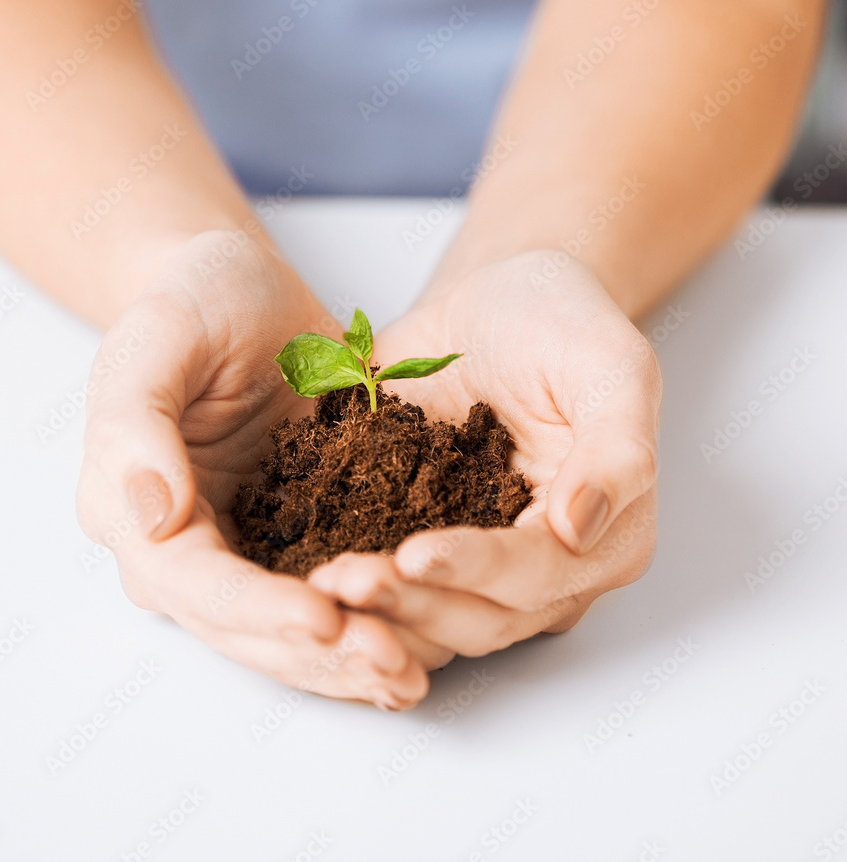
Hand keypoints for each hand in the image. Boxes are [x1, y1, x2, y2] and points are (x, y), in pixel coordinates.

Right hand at [75, 231, 431, 707]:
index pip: (194, 584)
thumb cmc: (192, 301)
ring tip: (412, 676)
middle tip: (391, 665)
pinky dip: (372, 624)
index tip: (323, 619)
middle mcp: (187, 548)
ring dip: (349, 661)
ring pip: (292, 631)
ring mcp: (247, 546)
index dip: (255, 610)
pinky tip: (422, 647)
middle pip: (247, 630)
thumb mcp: (156, 339)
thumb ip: (136, 426)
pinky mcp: (299, 534)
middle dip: (318, 655)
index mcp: (134, 510)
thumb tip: (150, 519)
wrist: (240, 290)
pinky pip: (332, 593)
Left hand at [308, 250, 660, 657]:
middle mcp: (543, 569)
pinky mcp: (422, 540)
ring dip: (377, 610)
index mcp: (604, 537)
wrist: (493, 303)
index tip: (415, 555)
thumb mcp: (610, 365)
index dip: (478, 572)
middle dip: (412, 605)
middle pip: (480, 616)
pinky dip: (355, 586)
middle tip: (345, 581)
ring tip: (320, 582)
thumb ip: (616, 448)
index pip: (539, 575)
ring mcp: (477, 561)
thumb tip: (579, 528)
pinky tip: (304, 575)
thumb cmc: (561, 322)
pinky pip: (389, 580)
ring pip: (431, 616)